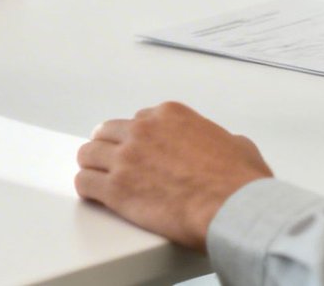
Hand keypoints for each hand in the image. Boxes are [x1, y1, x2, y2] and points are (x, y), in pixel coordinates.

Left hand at [75, 102, 272, 250]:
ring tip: (94, 174)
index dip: (138, 137)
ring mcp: (126, 158)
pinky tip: (91, 193)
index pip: (139, 119)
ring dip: (92, 164)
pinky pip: (85, 182)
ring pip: (89, 153)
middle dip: (109, 146)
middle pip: (108, 132)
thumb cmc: (239, 182)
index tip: (137, 149)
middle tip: (109, 159)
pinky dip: (86, 187)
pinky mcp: (116, 188)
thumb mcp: (239, 145)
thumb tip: (228, 145)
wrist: (232, 208)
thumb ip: (222, 139)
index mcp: (170, 115)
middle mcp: (144, 130)